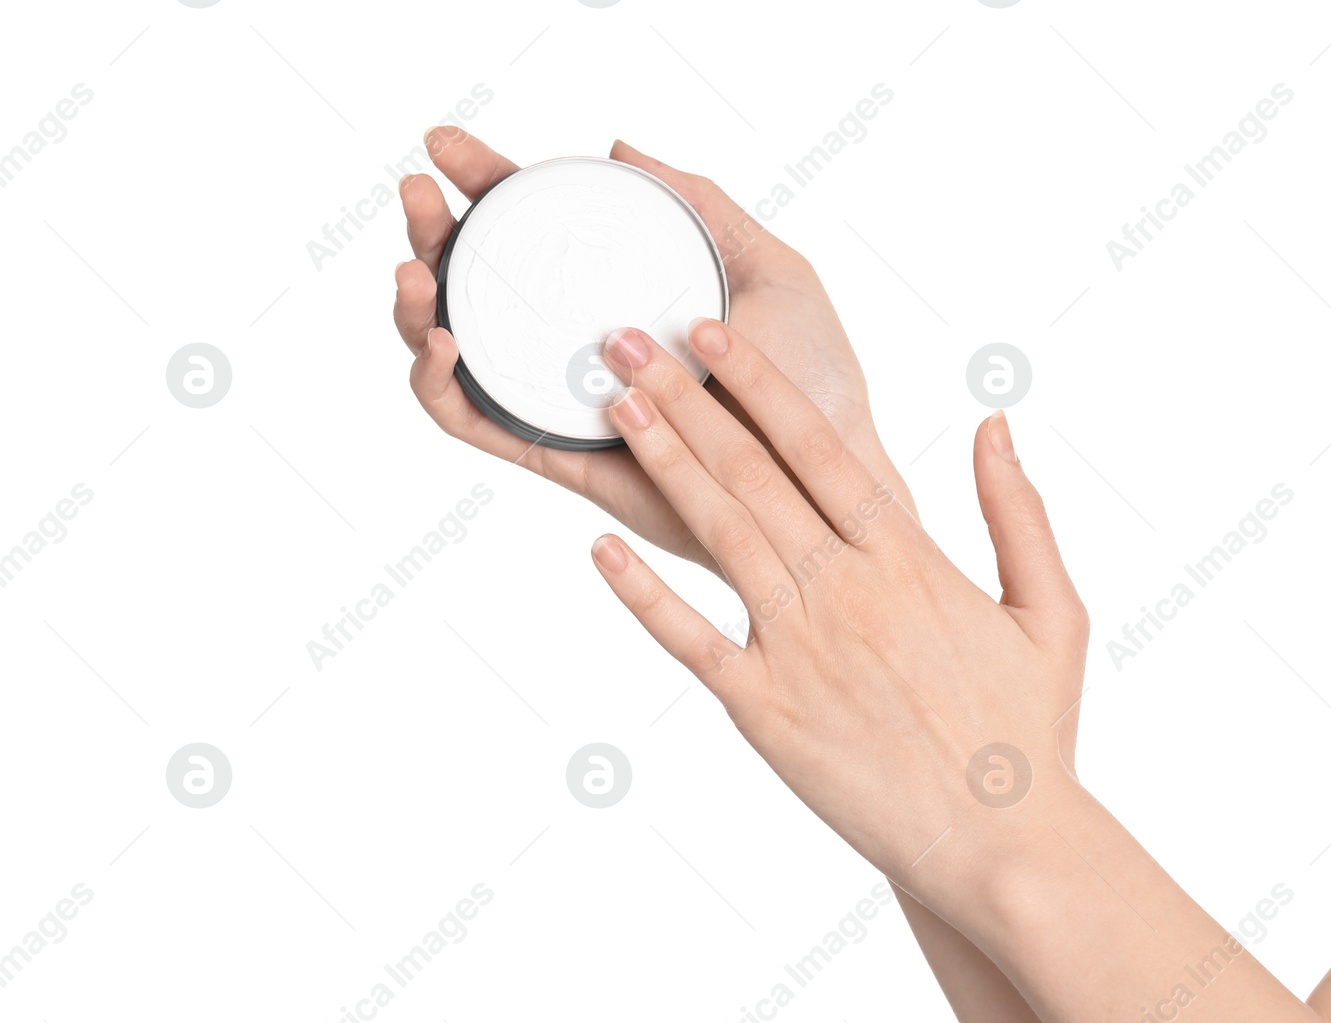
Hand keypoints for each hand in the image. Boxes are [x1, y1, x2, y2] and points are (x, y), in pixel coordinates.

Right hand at [393, 128, 912, 571]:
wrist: (825, 479)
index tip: (449, 145)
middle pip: (480, 284)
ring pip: (459, 352)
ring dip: (417, 307)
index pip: (538, 231)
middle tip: (420, 195)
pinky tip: (446, 344)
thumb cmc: (813, 382)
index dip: (488, 185)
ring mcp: (565, 401)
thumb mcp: (771, 269)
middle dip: (433, 234)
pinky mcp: (560, 457)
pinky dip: (440, 386)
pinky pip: (477, 424)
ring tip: (415, 270)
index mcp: (624, 294)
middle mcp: (582, 346)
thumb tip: (620, 150)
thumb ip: (704, 205)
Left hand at [585, 318, 1088, 917]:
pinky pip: (689, 641)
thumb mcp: (1052, 611)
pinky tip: (599, 549)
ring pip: (716, 534)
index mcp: (907, 558)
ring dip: (661, 464)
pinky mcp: (764, 711)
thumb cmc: (1031, 731)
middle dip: (685, 400)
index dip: (757, 383)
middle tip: (627, 342)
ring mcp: (797, 648)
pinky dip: (640, 594)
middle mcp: (844, 589)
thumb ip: (1017, 513)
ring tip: (616, 406)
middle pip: (750, 473)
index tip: (710, 332)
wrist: (1003, 843)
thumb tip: (995, 427)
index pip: (818, 446)